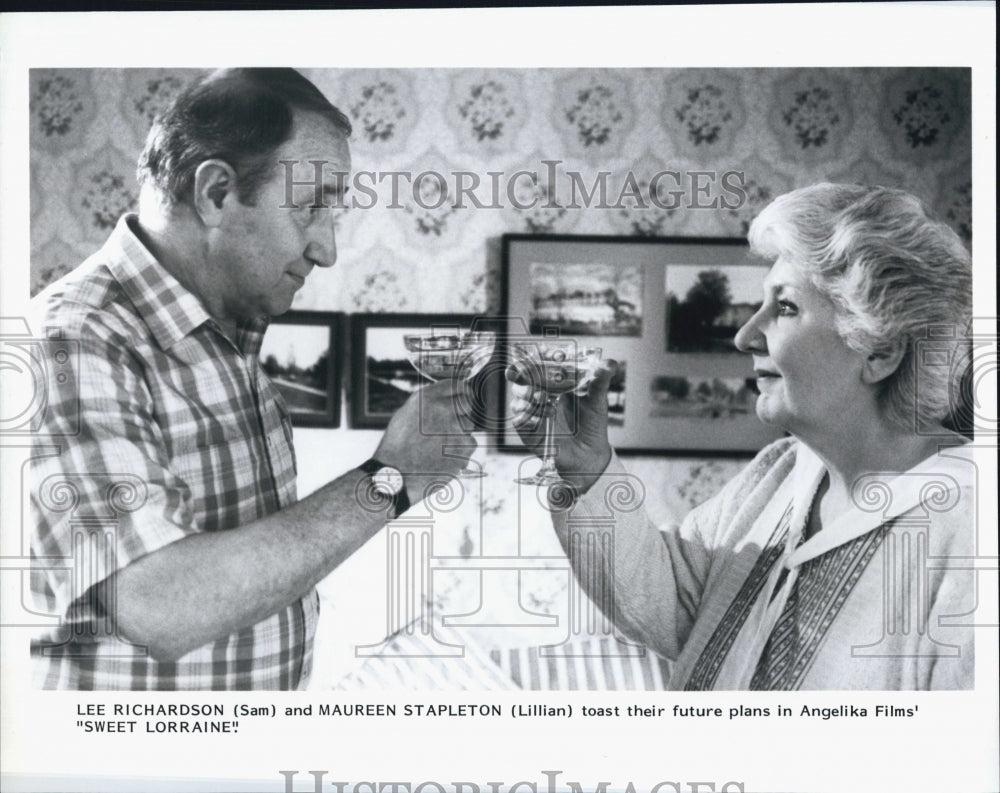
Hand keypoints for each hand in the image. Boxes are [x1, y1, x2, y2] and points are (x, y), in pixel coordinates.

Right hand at [374, 379, 476, 489]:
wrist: (397, 474)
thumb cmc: (398, 445)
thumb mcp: (407, 413)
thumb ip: (430, 401)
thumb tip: (450, 395)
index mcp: (428, 397)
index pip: (460, 386)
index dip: (464, 393)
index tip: (464, 399)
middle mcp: (444, 408)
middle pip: (467, 405)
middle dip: (461, 415)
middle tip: (447, 429)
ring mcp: (456, 427)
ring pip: (469, 426)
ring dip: (460, 434)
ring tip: (439, 446)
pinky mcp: (464, 447)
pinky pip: (469, 444)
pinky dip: (460, 450)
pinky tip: (443, 457)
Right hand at [507, 358, 614, 492]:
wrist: (589, 453)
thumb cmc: (592, 423)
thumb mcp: (597, 400)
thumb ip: (600, 380)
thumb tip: (610, 363)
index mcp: (553, 382)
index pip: (537, 364)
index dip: (533, 358)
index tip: (536, 355)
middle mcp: (539, 394)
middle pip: (520, 378)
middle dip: (523, 375)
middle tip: (530, 376)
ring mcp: (532, 412)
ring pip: (518, 398)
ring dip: (528, 397)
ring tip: (545, 401)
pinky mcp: (528, 430)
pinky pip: (519, 420)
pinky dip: (528, 417)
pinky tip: (542, 420)